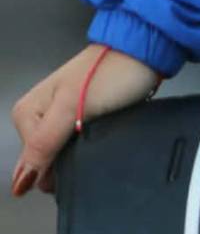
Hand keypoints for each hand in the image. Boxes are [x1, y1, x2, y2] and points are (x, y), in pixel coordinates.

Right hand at [10, 45, 160, 197]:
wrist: (143, 52)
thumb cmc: (109, 72)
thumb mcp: (70, 107)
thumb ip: (43, 143)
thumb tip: (21, 182)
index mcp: (27, 112)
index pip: (32, 166)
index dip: (56, 166)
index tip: (78, 147)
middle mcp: (39, 116)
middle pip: (46, 163)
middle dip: (68, 160)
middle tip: (89, 139)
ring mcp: (60, 117)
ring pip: (63, 156)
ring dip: (80, 155)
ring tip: (98, 135)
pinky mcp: (82, 118)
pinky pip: (78, 147)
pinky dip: (90, 147)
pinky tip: (101, 138)